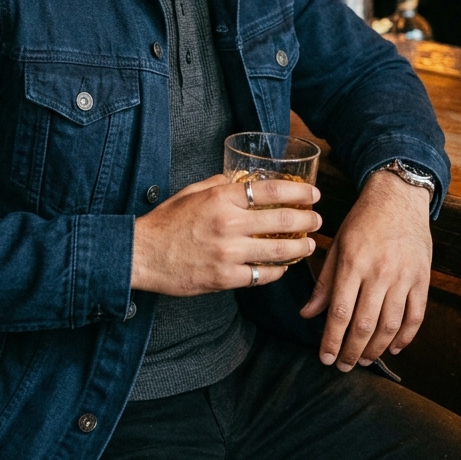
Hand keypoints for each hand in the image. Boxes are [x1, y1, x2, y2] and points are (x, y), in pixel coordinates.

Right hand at [131, 174, 320, 296]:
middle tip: (317, 220)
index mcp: (221, 198)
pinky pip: (262, 276)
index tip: (312, 195)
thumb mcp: (192, 192)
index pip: (270, 190)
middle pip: (282, 220)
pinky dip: (277, 271)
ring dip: (299, 248)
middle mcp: (229, 224)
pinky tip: (283, 266)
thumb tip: (243, 181)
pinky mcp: (226, 278)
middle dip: (307, 220)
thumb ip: (220, 186)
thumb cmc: (166, 222)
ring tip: (308, 245)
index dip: (297, 193)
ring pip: (278, 251)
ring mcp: (228, 253)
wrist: (143, 255)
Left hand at [300, 169, 431, 371]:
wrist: (398, 197)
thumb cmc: (362, 220)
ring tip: (364, 359)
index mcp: (353, 262)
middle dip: (352, 351)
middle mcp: (379, 272)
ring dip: (376, 349)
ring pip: (391, 326)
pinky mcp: (423, 279)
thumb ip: (324, 282)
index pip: (340, 312)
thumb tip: (307, 314)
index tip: (325, 358)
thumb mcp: (337, 244)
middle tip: (343, 366)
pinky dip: (405, 337)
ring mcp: (404, 277)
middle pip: (364, 325)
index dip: (332, 340)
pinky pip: (416, 316)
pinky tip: (394, 348)